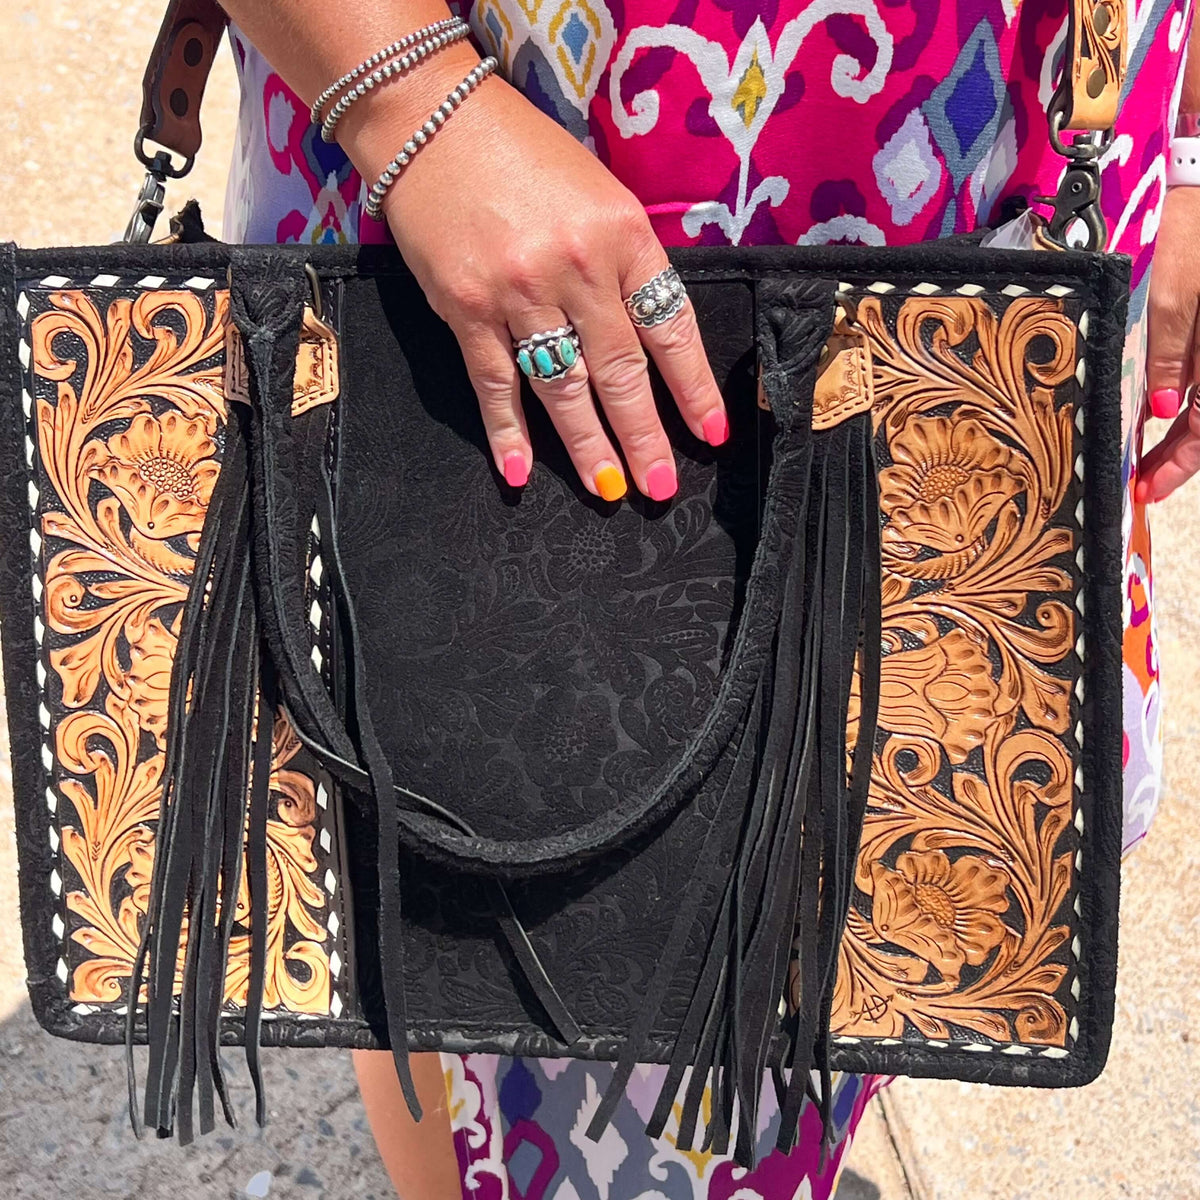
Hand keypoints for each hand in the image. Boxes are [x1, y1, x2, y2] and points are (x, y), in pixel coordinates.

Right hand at [341, 63, 726, 500]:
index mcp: (624, 235)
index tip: (710, 433)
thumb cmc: (526, 154)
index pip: (671, 327)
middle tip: (661, 487)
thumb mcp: (601, 194)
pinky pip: (493, 383)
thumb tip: (650, 338)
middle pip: (621, 371)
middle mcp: (577, 268)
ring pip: (562, 387)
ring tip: (610, 490)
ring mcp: (518, 292)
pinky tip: (518, 472)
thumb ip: (628, 262)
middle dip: (645, 437)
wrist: (432, 120)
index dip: (693, 388)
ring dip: (588, 446)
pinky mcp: (465, 308)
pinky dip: (505, 431)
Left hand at [1137, 185, 1199, 502]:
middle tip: (1144, 484)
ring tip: (1151, 461)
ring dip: (1186, 434)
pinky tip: (1163, 416)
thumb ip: (1174, 355)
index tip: (1147, 490)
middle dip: (1181, 456)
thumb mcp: (1172, 296)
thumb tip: (1166, 412)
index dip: (1181, 462)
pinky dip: (1189, 402)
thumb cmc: (1192, 235)